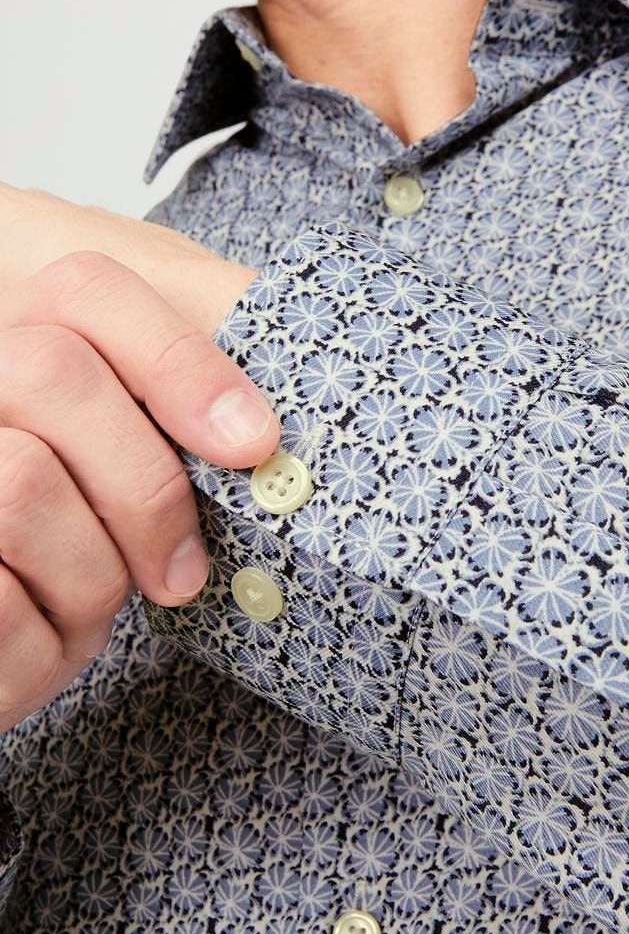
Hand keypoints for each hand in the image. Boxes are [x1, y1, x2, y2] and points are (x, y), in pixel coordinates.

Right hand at [0, 183, 279, 734]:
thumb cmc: (67, 554)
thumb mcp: (130, 466)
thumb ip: (181, 415)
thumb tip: (296, 425)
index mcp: (13, 341)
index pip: (88, 289)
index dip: (181, 362)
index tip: (253, 445)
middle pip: (51, 372)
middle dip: (144, 490)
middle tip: (180, 571)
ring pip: (18, 484)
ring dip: (88, 573)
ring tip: (88, 605)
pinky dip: (36, 644)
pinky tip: (37, 641)